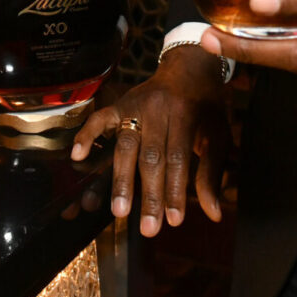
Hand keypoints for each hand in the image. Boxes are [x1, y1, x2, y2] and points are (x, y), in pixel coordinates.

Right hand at [72, 45, 230, 236]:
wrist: (190, 68)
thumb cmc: (206, 108)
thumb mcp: (218, 136)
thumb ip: (212, 173)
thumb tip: (214, 214)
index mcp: (185, 113)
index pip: (178, 158)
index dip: (175, 190)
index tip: (174, 221)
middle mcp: (158, 108)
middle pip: (151, 156)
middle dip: (149, 194)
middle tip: (148, 228)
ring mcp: (135, 104)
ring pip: (126, 145)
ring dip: (121, 180)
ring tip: (119, 211)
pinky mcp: (119, 103)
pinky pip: (99, 119)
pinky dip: (87, 135)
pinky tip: (78, 156)